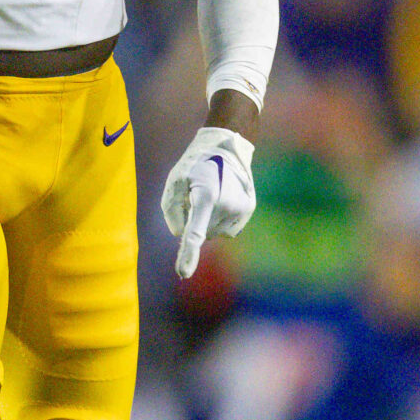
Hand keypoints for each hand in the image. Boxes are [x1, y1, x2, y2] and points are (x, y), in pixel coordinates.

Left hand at [161, 126, 256, 277]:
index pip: (195, 232)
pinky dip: (219, 221)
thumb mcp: (174, 181)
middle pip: (202, 232)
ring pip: (215, 232)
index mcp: (206, 195)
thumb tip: (181, 235)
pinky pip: (227, 230)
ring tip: (211, 194)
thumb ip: (172, 210)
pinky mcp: (248, 210)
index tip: (182, 273)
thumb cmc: (194, 164)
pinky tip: (221, 201)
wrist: (226, 146)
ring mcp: (240, 208)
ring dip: (208, 221)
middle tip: (196, 194)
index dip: (187, 254)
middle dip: (194, 221)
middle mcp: (226, 204)